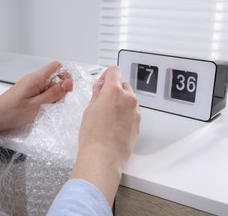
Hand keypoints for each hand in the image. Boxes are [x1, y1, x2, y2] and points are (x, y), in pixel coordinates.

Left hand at [0, 60, 72, 146]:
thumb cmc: (11, 113)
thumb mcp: (37, 105)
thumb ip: (54, 93)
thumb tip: (68, 82)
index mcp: (36, 78)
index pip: (57, 66)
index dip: (65, 76)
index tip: (66, 91)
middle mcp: (33, 79)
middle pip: (54, 77)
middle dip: (59, 90)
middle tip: (53, 104)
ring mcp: (29, 86)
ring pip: (48, 87)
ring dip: (52, 97)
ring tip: (44, 109)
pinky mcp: (26, 93)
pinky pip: (41, 93)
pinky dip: (44, 101)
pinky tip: (39, 110)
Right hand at [70, 66, 139, 205]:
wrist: (103, 157)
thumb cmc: (93, 135)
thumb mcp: (89, 110)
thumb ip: (97, 94)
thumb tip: (100, 88)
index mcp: (114, 91)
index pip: (114, 71)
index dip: (106, 75)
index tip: (101, 83)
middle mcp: (129, 98)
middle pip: (122, 85)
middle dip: (113, 90)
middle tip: (101, 101)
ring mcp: (135, 111)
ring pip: (128, 99)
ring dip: (119, 102)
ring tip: (107, 117)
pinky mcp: (138, 124)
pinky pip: (132, 112)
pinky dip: (124, 114)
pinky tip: (113, 125)